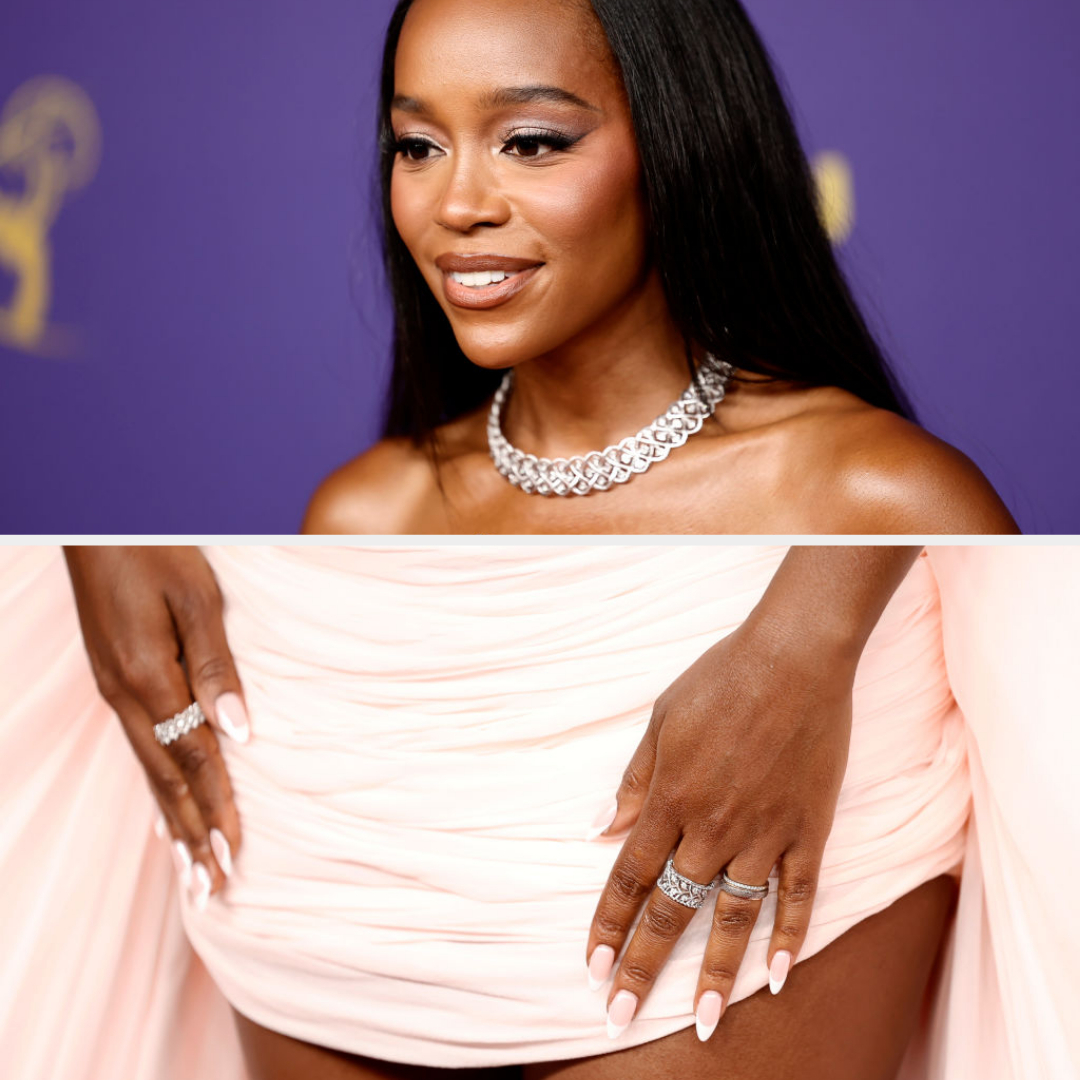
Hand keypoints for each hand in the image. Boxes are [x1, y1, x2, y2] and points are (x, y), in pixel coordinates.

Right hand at [64, 546, 247, 909]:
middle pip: (167, 781)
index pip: (194, 761)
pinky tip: (164, 812)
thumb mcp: (197, 597)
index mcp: (150, 677)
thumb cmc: (156, 549)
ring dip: (175, 822)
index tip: (237, 857)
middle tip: (215, 889)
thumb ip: (218, 665)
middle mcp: (126, 696)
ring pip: (149, 772)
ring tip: (193, 869)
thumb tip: (240, 732)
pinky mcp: (113, 680)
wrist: (96, 523)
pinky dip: (156, 789)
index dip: (218, 810)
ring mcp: (114, 690)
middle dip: (195, 835)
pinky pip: (138, 750)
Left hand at [583, 613, 856, 1041]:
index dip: (608, 925)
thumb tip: (599, 829)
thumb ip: (633, 781)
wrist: (794, 658)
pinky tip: (780, 976)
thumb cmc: (721, 679)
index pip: (630, 877)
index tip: (592, 967)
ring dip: (716, 973)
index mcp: (669, 798)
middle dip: (643, 967)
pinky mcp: (807, 830)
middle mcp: (711, 826)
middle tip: (622, 1017)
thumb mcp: (661, 721)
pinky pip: (799, 896)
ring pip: (734, 918)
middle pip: (671, 910)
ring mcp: (764, 833)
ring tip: (703, 1023)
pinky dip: (791, 938)